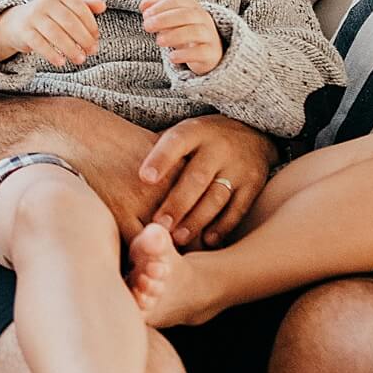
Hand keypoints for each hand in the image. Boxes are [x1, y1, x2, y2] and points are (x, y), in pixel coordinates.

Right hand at [0, 0, 104, 65]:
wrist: (17, 22)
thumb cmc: (50, 16)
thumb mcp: (66, 7)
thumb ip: (85, 5)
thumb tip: (103, 6)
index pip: (80, 8)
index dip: (90, 25)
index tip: (96, 38)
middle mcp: (46, 1)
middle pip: (69, 21)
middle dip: (83, 38)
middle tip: (92, 51)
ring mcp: (33, 16)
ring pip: (55, 33)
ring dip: (70, 48)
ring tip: (80, 60)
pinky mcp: (24, 31)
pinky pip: (39, 43)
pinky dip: (51, 54)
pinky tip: (61, 62)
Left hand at [137, 114, 273, 247]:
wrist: (249, 132)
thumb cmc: (199, 142)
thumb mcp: (180, 136)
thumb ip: (156, 153)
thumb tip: (119, 179)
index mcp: (194, 131)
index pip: (175, 142)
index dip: (160, 159)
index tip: (143, 178)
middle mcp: (218, 147)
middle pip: (197, 176)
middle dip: (177, 203)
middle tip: (159, 226)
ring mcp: (239, 166)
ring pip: (217, 196)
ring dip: (197, 219)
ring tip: (178, 238)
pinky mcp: (254, 184)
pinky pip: (238, 208)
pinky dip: (223, 226)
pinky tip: (207, 240)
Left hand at [141, 0, 222, 74]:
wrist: (208, 54)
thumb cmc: (185, 33)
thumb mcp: (172, 21)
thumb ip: (158, 10)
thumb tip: (143, 4)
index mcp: (194, 8)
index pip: (179, 2)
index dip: (161, 6)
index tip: (145, 14)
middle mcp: (204, 20)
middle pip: (187, 15)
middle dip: (165, 19)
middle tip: (147, 26)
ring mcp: (209, 37)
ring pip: (196, 32)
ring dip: (175, 35)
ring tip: (158, 41)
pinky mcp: (211, 55)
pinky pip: (201, 52)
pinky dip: (185, 54)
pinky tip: (171, 57)